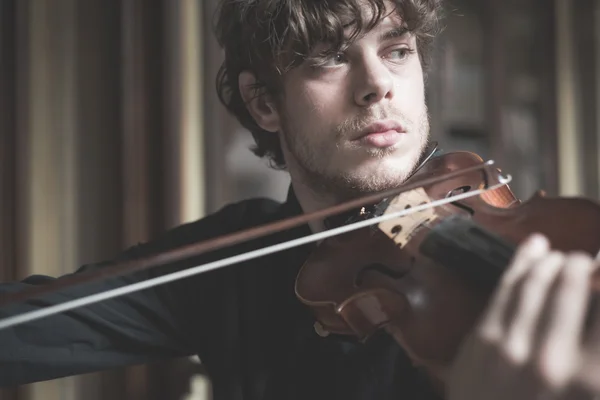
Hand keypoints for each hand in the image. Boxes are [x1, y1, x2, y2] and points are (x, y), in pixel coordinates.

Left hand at [447, 233, 595, 399]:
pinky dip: (523, 262)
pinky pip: (506, 287)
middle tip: (588, 262)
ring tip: (563, 258)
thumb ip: (595, 358)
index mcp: (593, 380)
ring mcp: (513, 345)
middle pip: (575, 283)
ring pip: (538, 279)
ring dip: (555, 260)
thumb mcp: (588, 390)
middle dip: (584, 265)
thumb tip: (597, 294)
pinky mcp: (482, 338)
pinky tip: (535, 249)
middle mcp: (556, 359)